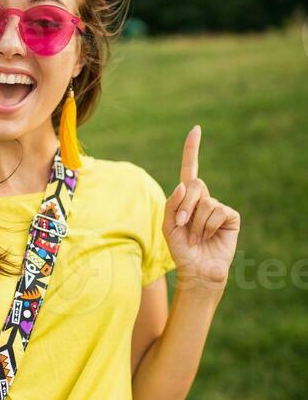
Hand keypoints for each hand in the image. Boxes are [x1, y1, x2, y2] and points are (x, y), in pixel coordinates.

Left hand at [164, 124, 240, 287]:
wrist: (197, 270)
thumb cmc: (181, 249)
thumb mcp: (168, 227)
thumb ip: (171, 204)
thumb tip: (184, 184)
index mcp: (186, 198)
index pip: (189, 170)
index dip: (191, 150)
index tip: (196, 129)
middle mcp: (203, 199)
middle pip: (194, 185)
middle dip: (185, 206)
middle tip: (181, 225)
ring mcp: (218, 206)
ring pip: (205, 203)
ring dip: (195, 224)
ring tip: (196, 239)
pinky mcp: (230, 217)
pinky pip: (217, 212)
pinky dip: (208, 227)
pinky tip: (209, 238)